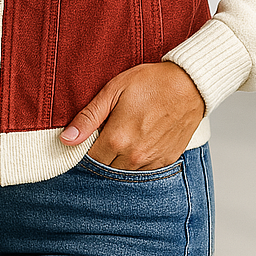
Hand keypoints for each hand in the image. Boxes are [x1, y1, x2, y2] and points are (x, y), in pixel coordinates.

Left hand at [59, 61, 204, 169]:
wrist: (189, 85)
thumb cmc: (151, 82)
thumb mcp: (114, 91)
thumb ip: (89, 117)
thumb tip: (66, 139)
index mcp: (117, 139)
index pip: (90, 159)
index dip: (84, 150)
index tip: (87, 138)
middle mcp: (134, 156)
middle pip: (106, 169)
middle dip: (101, 155)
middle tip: (105, 135)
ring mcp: (151, 161)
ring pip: (125, 172)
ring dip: (118, 161)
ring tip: (123, 137)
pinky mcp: (165, 161)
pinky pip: (144, 172)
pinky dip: (136, 162)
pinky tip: (138, 143)